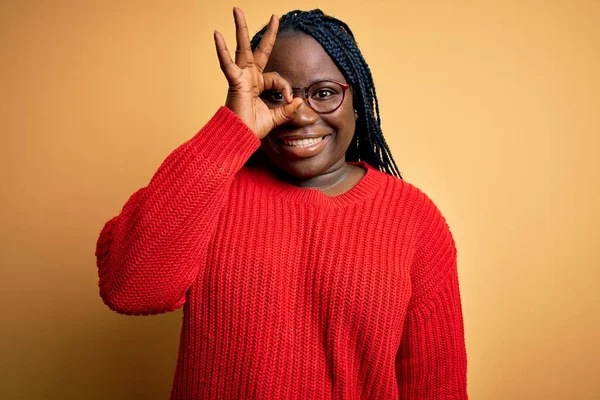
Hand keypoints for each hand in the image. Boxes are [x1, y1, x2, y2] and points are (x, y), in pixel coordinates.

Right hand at [214, 8, 303, 138]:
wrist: (240, 137)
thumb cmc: (252, 128)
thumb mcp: (276, 117)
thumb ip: (288, 109)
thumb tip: (299, 100)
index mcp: (258, 84)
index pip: (277, 77)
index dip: (285, 87)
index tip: (288, 100)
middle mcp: (249, 77)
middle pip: (257, 50)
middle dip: (267, 34)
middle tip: (274, 17)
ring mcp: (241, 77)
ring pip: (242, 48)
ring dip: (240, 28)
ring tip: (237, 10)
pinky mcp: (234, 82)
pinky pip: (227, 64)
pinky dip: (221, 50)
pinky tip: (217, 35)